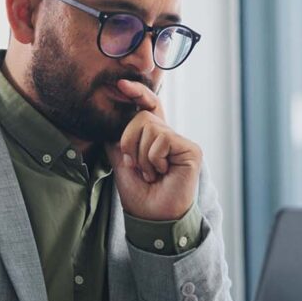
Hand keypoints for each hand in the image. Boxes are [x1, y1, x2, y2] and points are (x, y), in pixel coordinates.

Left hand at [105, 80, 201, 220]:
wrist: (152, 217)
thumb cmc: (139, 194)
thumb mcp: (121, 161)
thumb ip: (118, 138)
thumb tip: (111, 116)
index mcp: (154, 137)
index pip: (147, 107)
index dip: (137, 93)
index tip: (121, 84)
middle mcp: (169, 136)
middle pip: (141, 116)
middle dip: (129, 142)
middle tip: (136, 166)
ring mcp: (181, 142)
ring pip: (149, 126)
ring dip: (141, 155)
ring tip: (150, 173)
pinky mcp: (190, 149)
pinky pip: (161, 139)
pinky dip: (153, 159)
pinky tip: (161, 173)